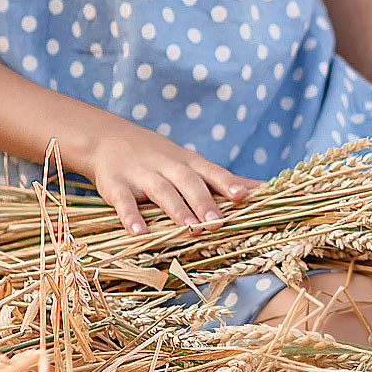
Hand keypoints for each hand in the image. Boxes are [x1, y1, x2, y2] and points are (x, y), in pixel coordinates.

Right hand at [65, 120, 257, 235]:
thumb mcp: (190, 163)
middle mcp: (167, 166)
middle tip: (218, 221)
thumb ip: (222, 179)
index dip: (228, 183)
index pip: (212, 172)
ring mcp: (141, 174)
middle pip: (189, 182)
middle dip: (204, 201)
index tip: (245, 196)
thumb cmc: (160, 157)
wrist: (107, 138)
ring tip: (189, 228)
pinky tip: (139, 233)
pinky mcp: (116, 185)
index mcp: (188, 162)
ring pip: (162, 191)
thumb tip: (264, 189)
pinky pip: (124, 202)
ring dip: (176, 209)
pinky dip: (131, 217)